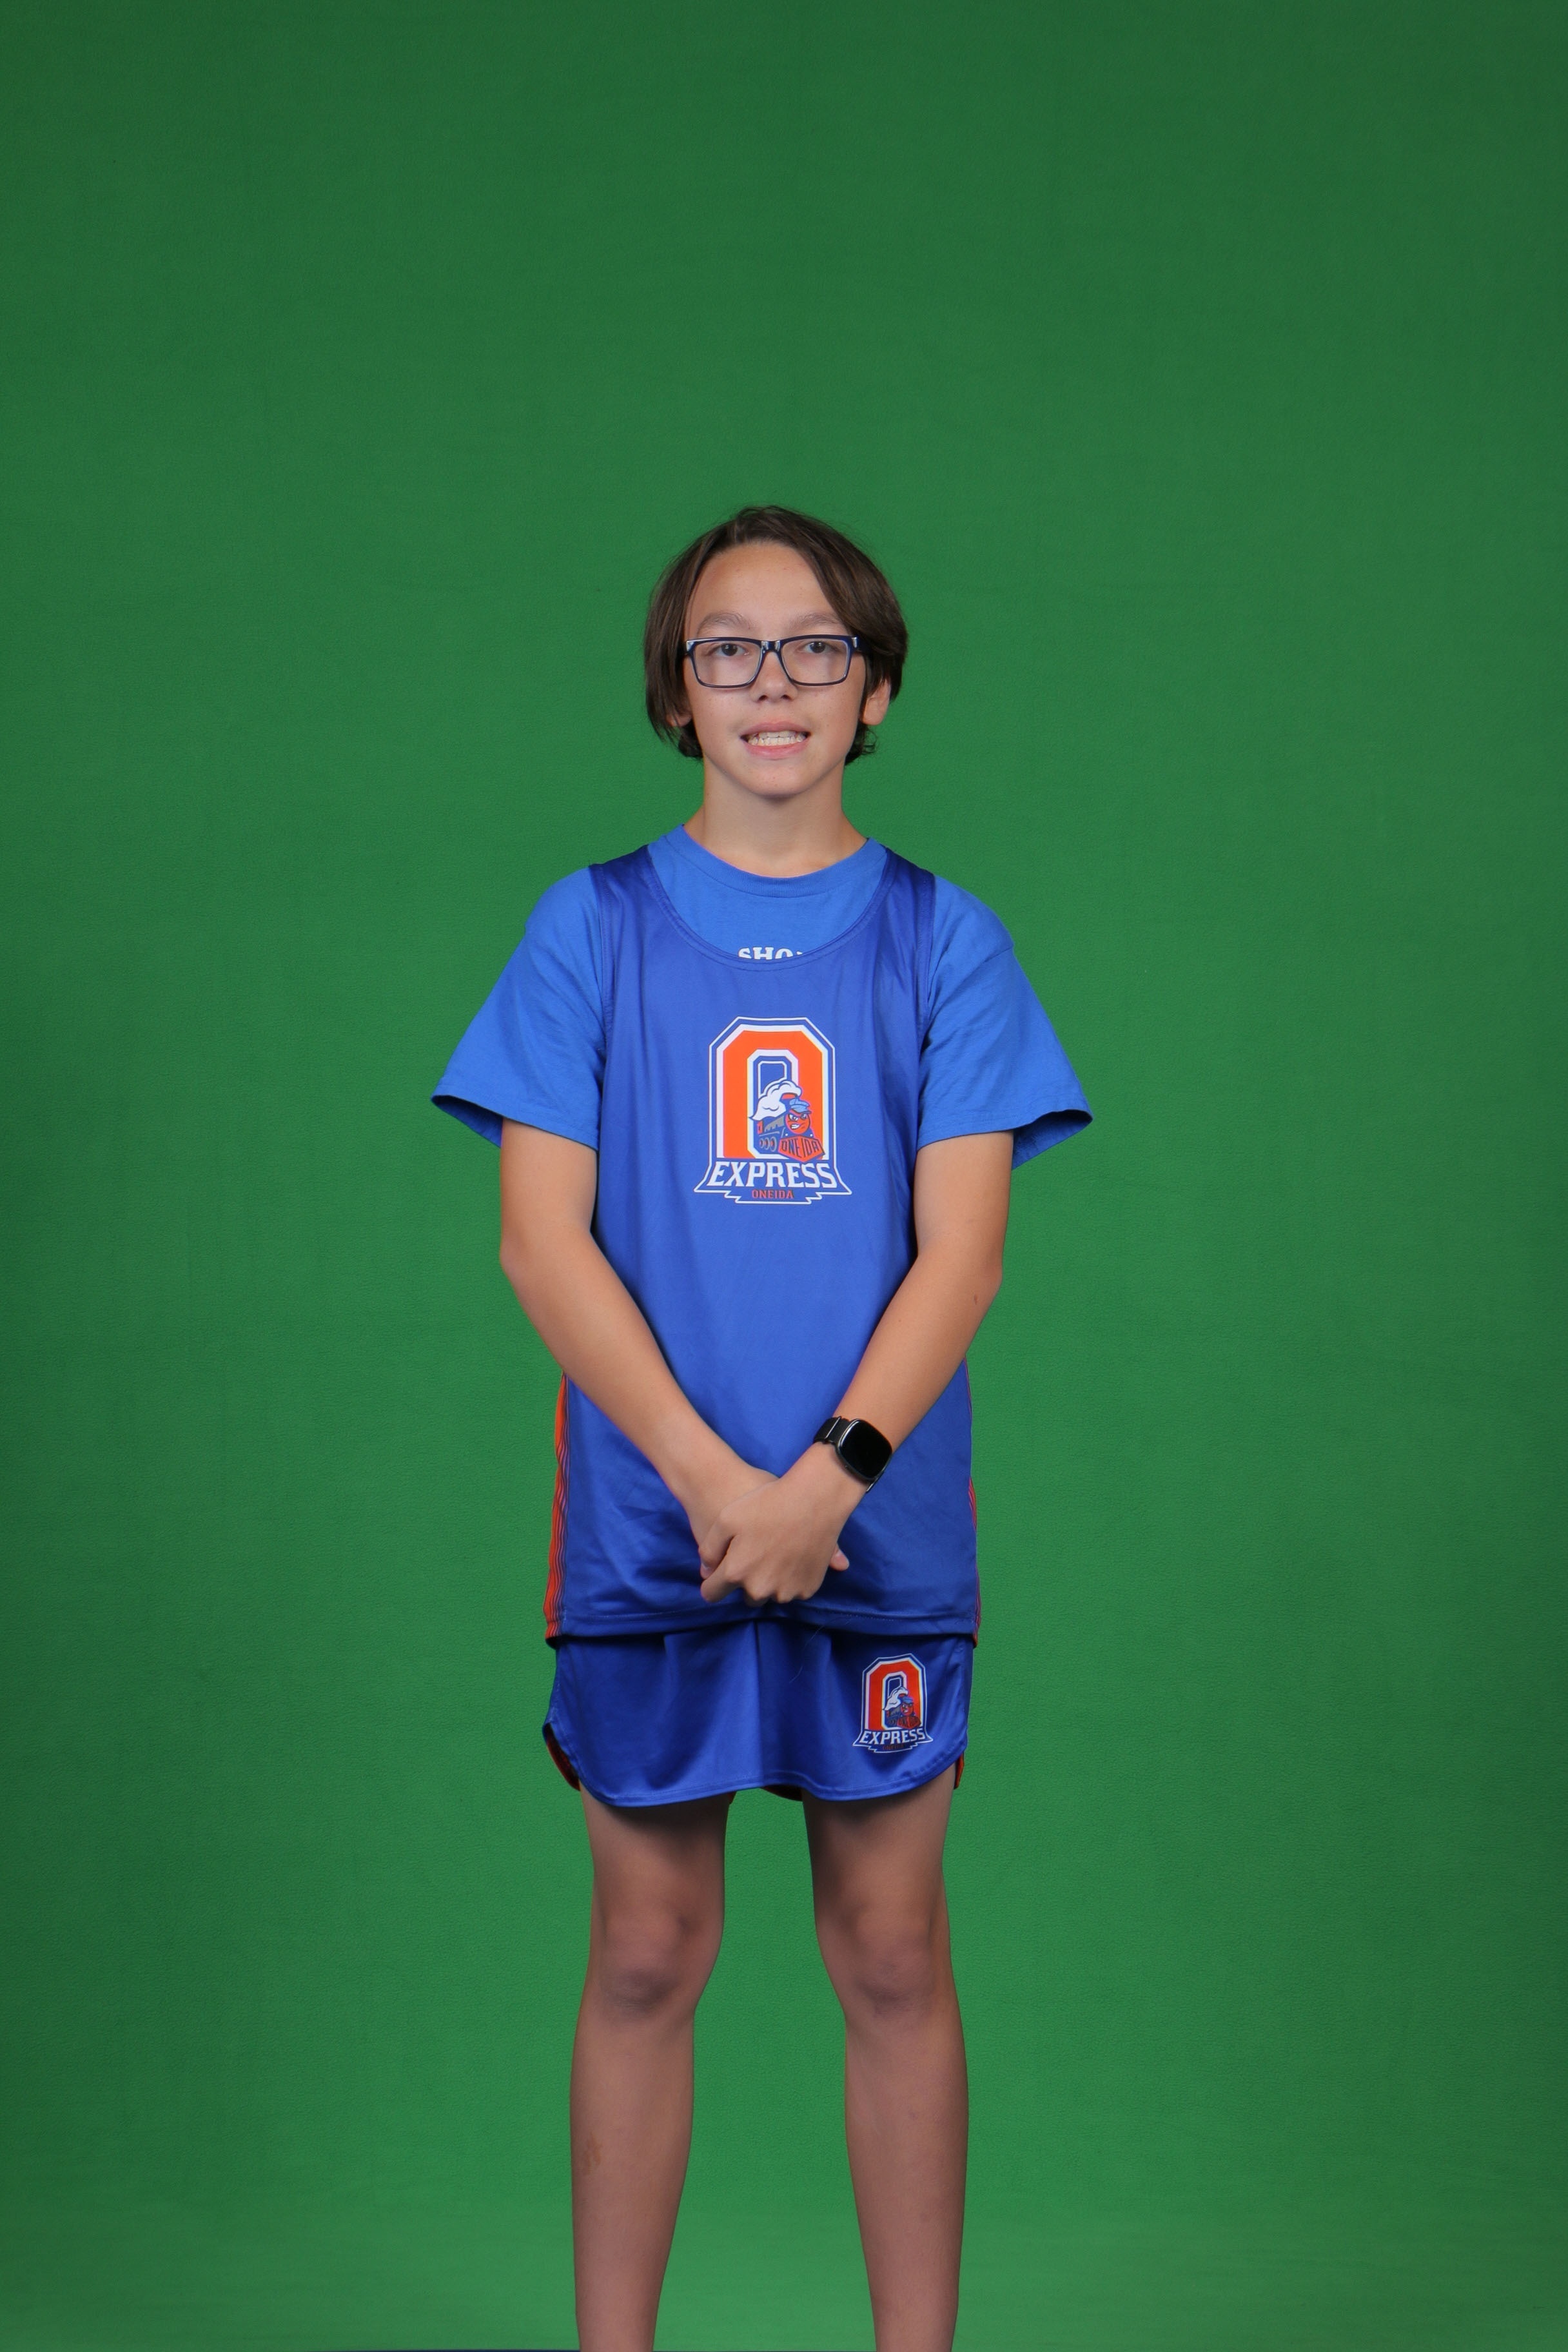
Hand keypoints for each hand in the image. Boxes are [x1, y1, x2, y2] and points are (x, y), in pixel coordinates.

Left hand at [698, 1445, 857, 1607]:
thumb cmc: (767, 1503)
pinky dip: (791, 1579)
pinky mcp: (808, 1588)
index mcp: (736, 1572)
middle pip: (747, 1597)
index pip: (713, 1594)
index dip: (712, 1583)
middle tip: (756, 1556)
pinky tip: (794, 1556)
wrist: (814, 1499)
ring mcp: (787, 1591)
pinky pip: (793, 1590)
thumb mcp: (726, 1518)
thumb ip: (709, 1549)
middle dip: (747, 1582)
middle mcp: (760, 1589)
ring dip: (771, 1581)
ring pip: (771, 1594)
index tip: (719, 1574)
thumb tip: (707, 1571)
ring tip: (777, 1553)